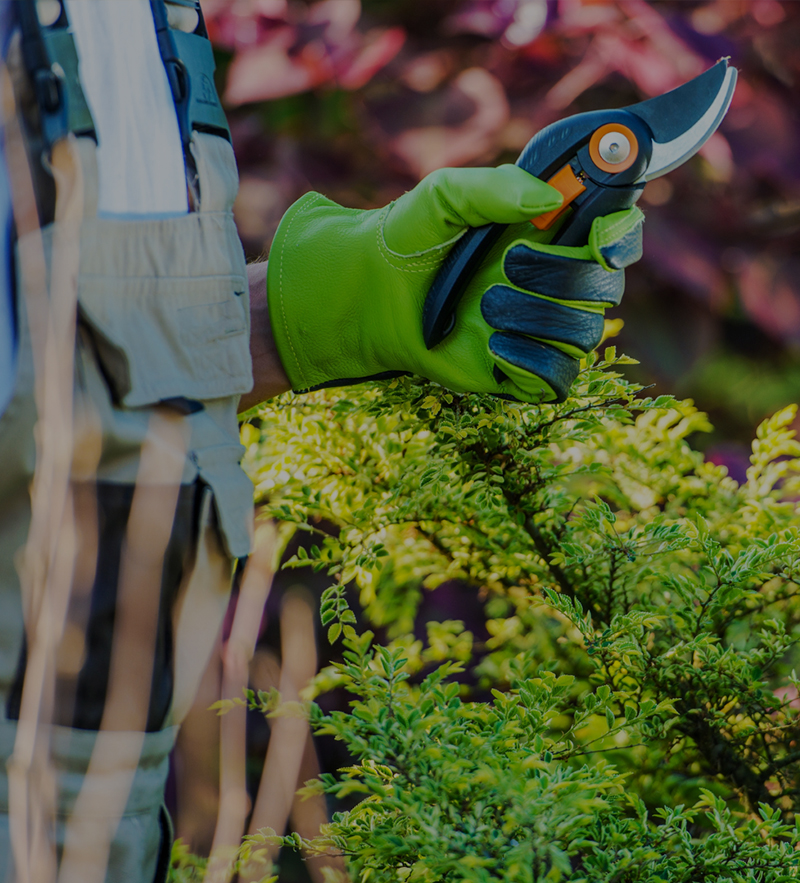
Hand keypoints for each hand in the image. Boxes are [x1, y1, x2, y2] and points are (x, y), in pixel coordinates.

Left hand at [266, 165, 642, 402]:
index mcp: (547, 239)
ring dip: (539, 317)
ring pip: (584, 334)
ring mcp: (537, 331)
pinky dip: (534, 361)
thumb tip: (551, 198)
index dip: (622, 236)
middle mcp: (552, 286)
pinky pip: (557, 379)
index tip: (603, 233)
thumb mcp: (442, 198)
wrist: (369, 297)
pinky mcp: (517, 372)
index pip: (613, 238)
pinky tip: (493, 344)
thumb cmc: (409, 239)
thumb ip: (492, 188)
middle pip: (605, 288)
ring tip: (485, 303)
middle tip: (512, 262)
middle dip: (565, 274)